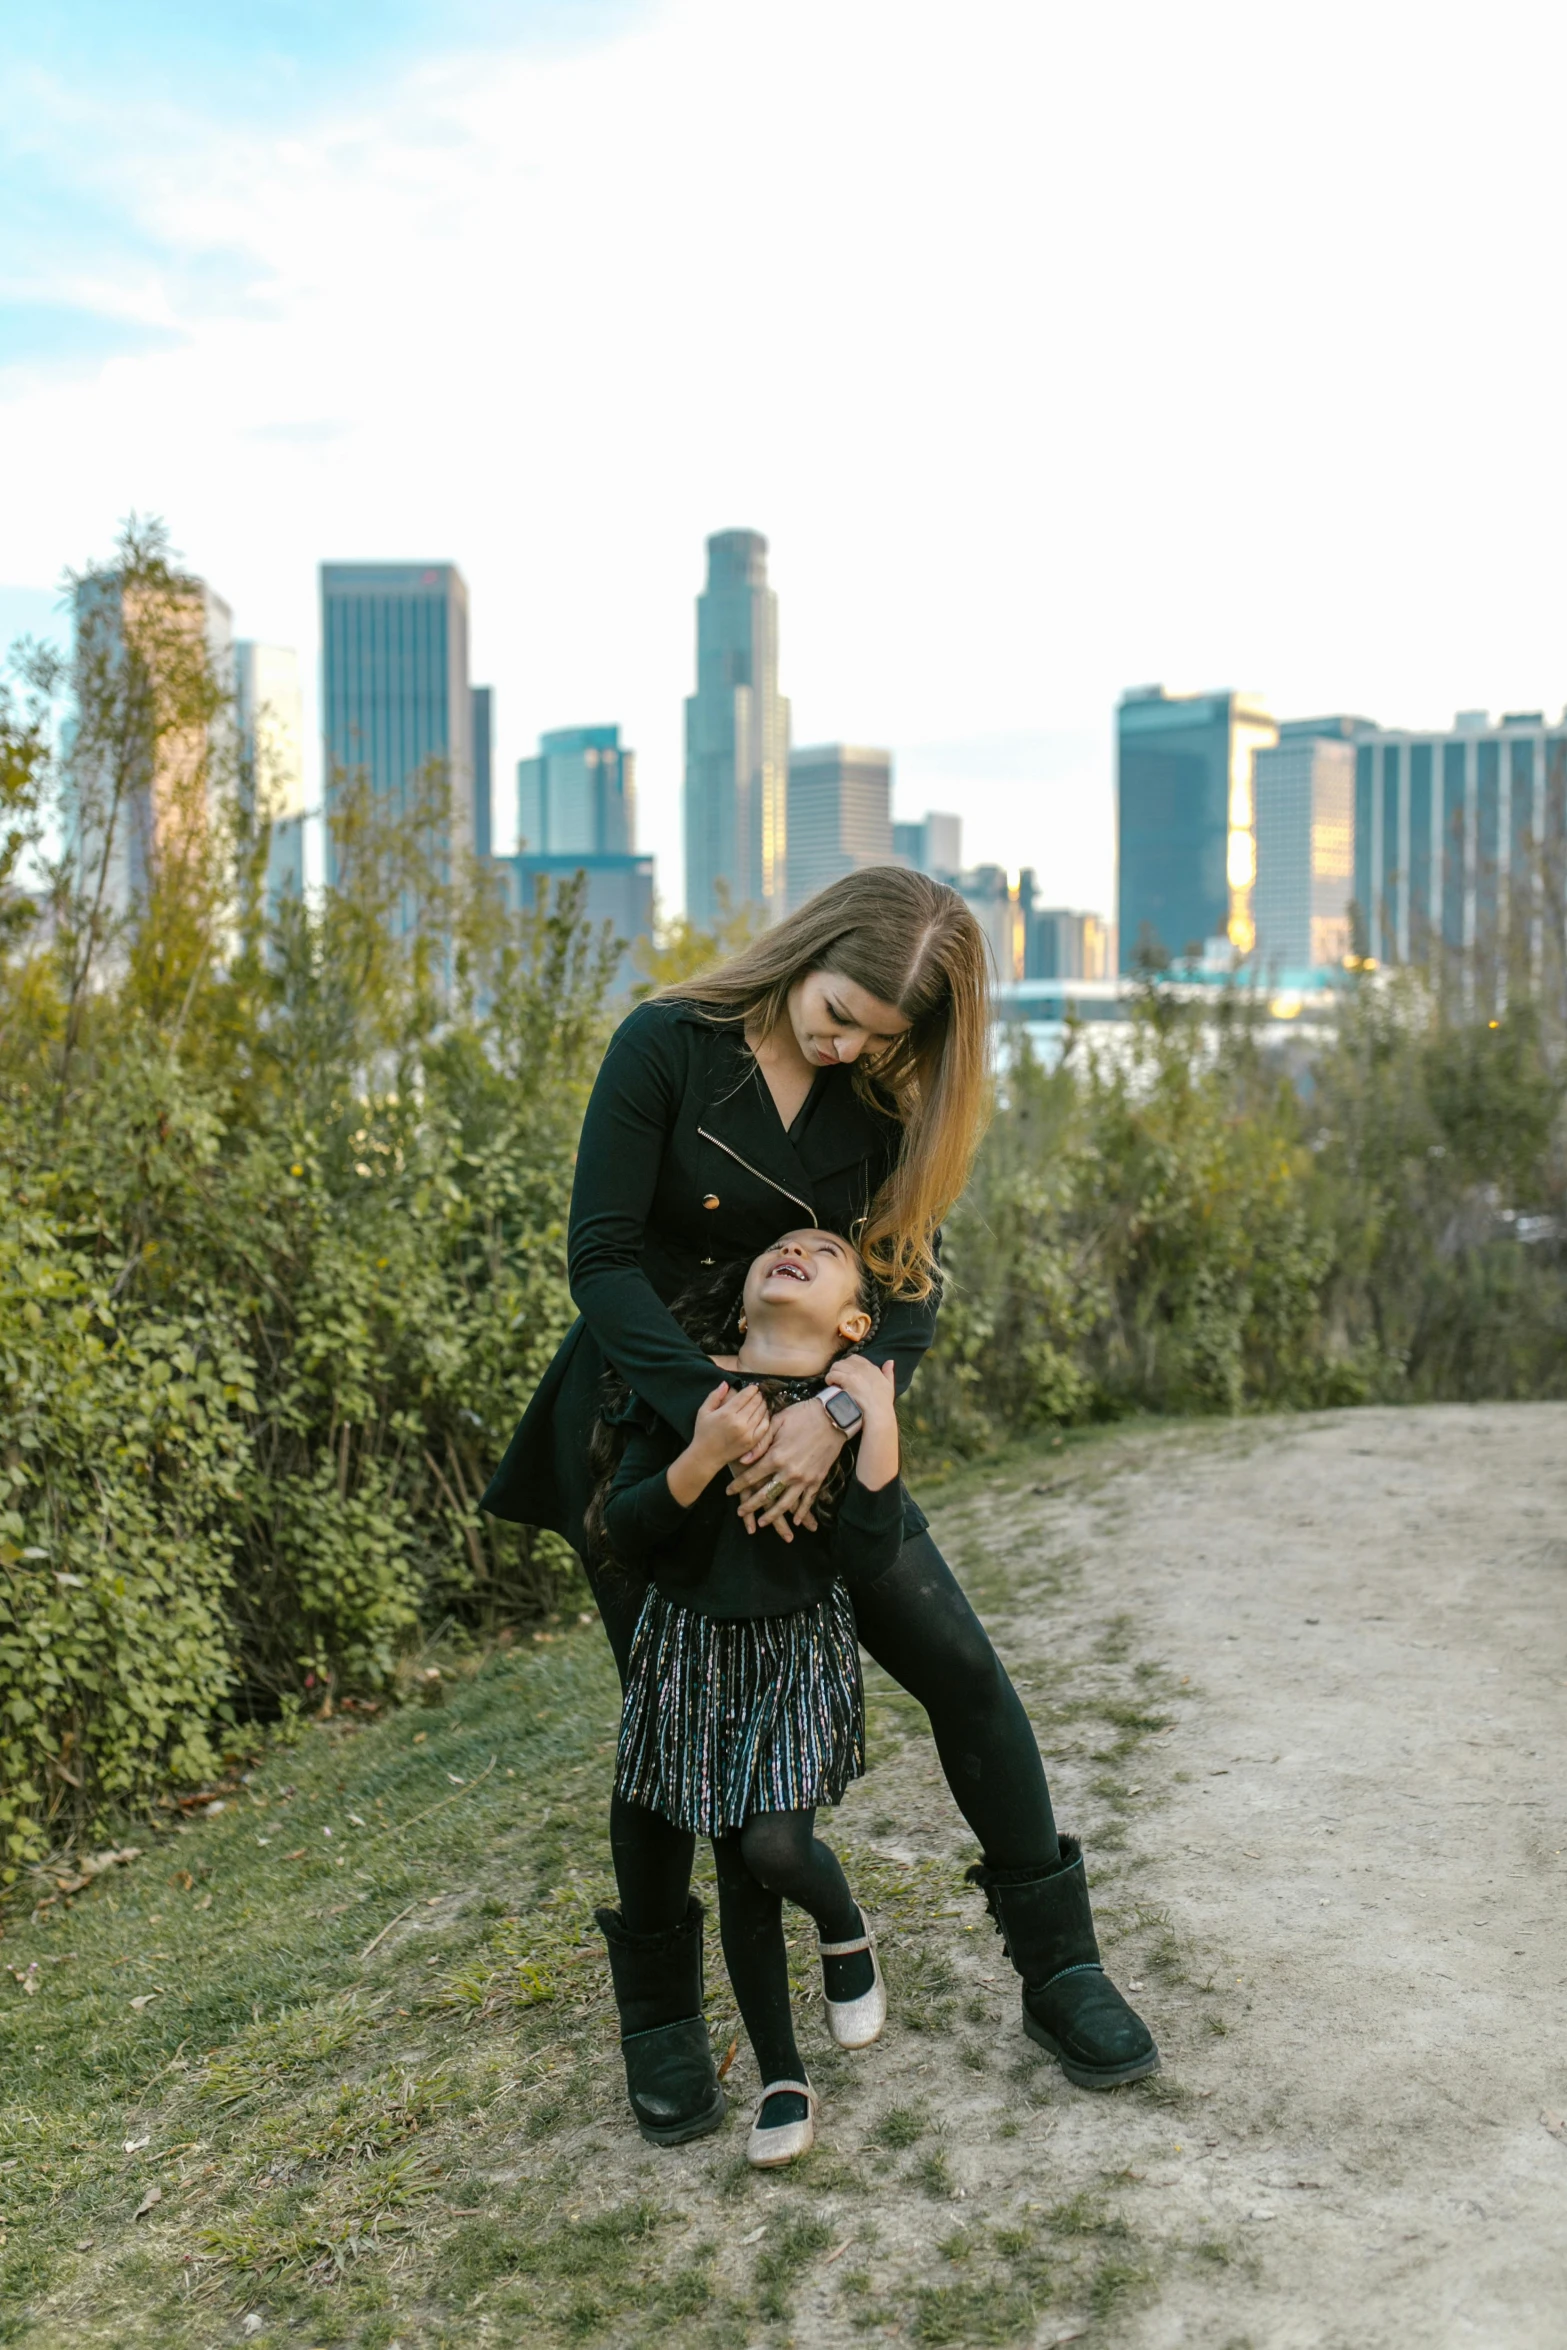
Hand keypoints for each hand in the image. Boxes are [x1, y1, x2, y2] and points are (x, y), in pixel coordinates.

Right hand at [688, 1381, 770, 1478]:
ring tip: (762, 1401)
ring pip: (762, 1413)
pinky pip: (765, 1426)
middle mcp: (739, 1423)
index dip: (752, 1389)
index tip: (754, 1387)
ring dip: (764, 1404)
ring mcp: (747, 1433)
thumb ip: (715, 1396)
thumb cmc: (703, 1432)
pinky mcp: (752, 1442)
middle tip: (759, 1392)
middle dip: (759, 1395)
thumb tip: (725, 1383)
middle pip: (755, 1403)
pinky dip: (766, 1418)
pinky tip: (764, 1414)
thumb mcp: (703, 1411)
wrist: (706, 1456)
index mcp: (727, 1413)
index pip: (745, 1396)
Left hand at [727, 1395, 845, 1540]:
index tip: (728, 1491)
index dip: (738, 1485)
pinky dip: (800, 1512)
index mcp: (776, 1457)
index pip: (751, 1476)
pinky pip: (807, 1501)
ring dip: (772, 1516)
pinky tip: (794, 1520)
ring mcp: (804, 1478)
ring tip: (761, 1523)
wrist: (833, 1417)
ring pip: (785, 1504)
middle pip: (765, 1495)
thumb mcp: (777, 1423)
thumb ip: (759, 1442)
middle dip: (750, 1506)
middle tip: (740, 1512)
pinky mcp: (817, 1479)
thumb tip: (743, 1460)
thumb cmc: (802, 1416)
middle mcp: (789, 1472)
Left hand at [827, 1353, 896, 1427]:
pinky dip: (829, 1378)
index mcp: (872, 1368)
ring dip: (833, 1373)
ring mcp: (855, 1373)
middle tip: (838, 1378)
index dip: (848, 1365)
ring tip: (833, 1382)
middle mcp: (864, 1367)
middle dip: (839, 1369)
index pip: (855, 1358)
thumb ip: (889, 1372)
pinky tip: (830, 1384)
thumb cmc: (883, 1403)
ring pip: (837, 1366)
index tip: (846, 1374)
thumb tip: (890, 1361)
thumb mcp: (889, 1385)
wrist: (878, 1413)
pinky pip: (833, 1374)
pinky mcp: (847, 1380)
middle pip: (844, 1361)